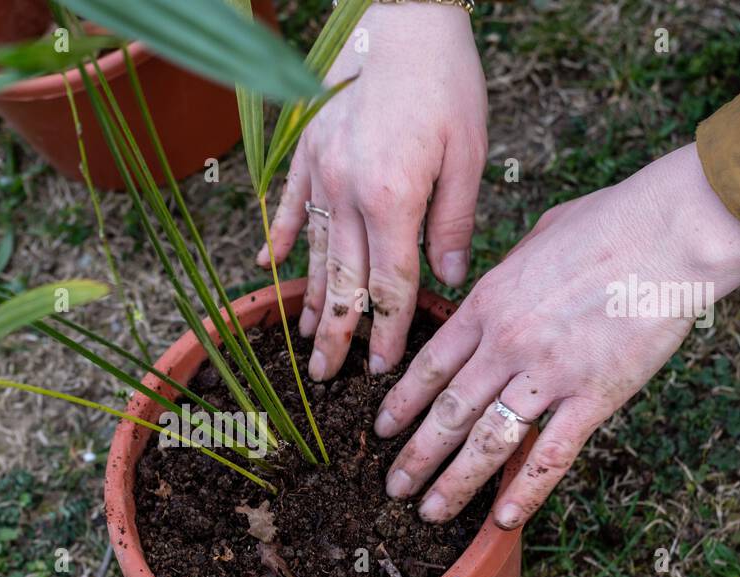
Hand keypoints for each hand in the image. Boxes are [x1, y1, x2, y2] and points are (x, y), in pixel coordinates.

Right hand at [258, 2, 486, 379]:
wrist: (404, 19)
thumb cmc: (447, 82)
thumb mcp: (470, 153)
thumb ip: (454, 222)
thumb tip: (448, 279)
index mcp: (393, 197)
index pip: (389, 283)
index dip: (386, 330)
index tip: (381, 368)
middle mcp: (347, 192)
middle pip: (342, 281)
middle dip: (337, 334)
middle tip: (326, 377)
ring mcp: (319, 173)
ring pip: (313, 253)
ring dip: (310, 300)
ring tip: (305, 340)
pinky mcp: (305, 153)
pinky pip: (288, 207)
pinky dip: (279, 240)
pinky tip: (269, 270)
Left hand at [375, 142, 739, 528]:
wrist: (672, 230)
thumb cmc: (612, 221)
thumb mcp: (536, 238)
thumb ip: (508, 273)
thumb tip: (496, 285)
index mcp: (487, 305)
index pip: (429, 367)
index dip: (401, 403)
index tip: (381, 429)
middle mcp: (505, 345)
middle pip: (447, 412)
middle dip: (415, 455)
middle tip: (391, 487)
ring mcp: (547, 374)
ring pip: (486, 442)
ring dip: (453, 483)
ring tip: (428, 512)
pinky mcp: (593, 397)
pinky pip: (550, 456)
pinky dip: (523, 493)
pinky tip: (501, 521)